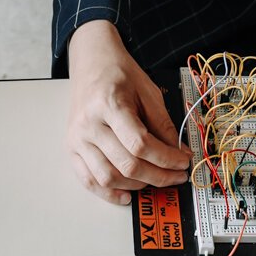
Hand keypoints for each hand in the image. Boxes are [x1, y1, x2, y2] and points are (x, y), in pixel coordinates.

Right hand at [65, 20, 191, 203]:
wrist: (91, 61)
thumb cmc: (118, 72)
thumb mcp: (148, 91)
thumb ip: (162, 123)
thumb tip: (177, 152)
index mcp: (109, 104)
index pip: (141, 144)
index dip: (167, 159)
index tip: (183, 161)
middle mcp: (89, 123)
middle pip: (126, 164)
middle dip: (158, 176)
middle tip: (177, 176)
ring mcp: (77, 137)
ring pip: (108, 177)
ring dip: (137, 186)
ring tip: (155, 181)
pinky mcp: (72, 147)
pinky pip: (88, 179)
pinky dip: (108, 193)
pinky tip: (126, 195)